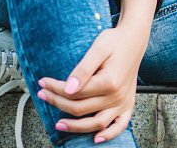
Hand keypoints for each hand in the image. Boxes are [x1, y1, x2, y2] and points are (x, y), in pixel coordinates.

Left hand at [36, 24, 147, 142]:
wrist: (134, 39)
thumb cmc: (115, 41)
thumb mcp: (98, 48)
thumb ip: (83, 69)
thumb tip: (68, 88)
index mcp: (108, 81)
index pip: (75, 93)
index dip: (56, 89)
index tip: (43, 83)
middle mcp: (117, 96)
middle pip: (81, 108)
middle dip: (58, 103)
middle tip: (43, 96)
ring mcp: (123, 102)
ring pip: (96, 123)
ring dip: (76, 127)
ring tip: (59, 124)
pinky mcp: (128, 104)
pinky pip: (119, 126)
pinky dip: (109, 135)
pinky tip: (96, 138)